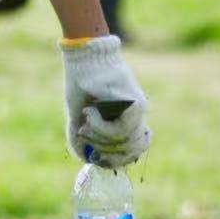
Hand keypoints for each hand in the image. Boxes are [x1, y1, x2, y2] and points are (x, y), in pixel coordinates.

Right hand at [60, 35, 150, 167]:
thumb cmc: (82, 83)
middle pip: (130, 150)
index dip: (119, 160)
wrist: (84, 58)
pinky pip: (119, 129)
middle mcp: (138, 116)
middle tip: (85, 136)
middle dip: (104, 150)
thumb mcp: (80, 114)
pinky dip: (100, 125)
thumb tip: (85, 158)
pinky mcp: (135, 104)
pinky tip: (90, 111)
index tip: (100, 160)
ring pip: (124, 141)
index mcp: (129, 120)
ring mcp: (139, 110)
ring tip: (86, 118)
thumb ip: (85, 135)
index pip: (135, 149)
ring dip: (99, 136)